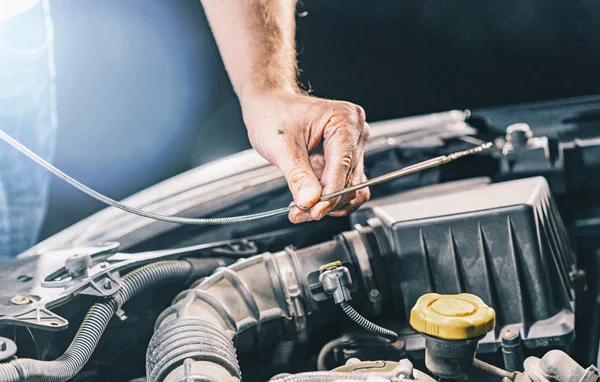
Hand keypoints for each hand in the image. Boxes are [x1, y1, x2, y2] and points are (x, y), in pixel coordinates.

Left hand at [241, 91, 370, 222]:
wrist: (268, 107)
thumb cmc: (274, 114)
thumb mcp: (282, 146)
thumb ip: (298, 176)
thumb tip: (310, 201)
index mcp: (344, 119)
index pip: (344, 165)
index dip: (330, 193)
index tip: (314, 211)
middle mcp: (355, 133)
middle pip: (349, 181)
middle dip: (325, 201)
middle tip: (299, 212)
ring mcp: (351, 148)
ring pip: (349, 189)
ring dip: (327, 204)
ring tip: (301, 210)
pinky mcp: (344, 161)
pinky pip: (343, 187)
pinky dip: (328, 200)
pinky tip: (310, 204)